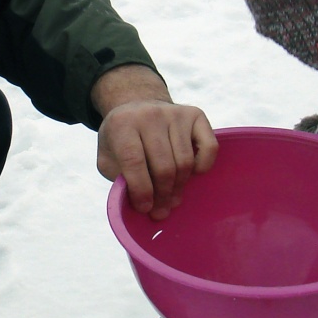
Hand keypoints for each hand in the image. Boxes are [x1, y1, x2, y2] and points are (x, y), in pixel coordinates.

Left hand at [92, 66, 217, 219]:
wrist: (137, 107)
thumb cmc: (122, 140)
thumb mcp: (108, 158)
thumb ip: (119, 179)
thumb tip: (144, 204)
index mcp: (122, 125)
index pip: (134, 161)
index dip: (141, 190)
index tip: (145, 208)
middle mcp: (150, 115)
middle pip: (163, 166)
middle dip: (162, 195)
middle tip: (160, 211)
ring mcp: (174, 113)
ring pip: (185, 162)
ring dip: (179, 187)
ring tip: (171, 198)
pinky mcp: (195, 115)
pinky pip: (209, 148)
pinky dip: (203, 167)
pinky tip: (191, 174)